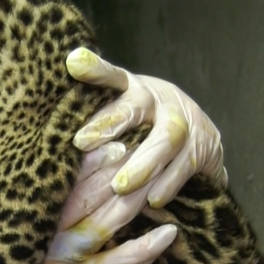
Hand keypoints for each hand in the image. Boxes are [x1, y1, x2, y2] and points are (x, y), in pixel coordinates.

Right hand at [0, 144, 176, 263]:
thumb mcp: (31, 233)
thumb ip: (50, 204)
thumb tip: (82, 166)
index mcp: (35, 213)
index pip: (66, 176)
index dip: (91, 155)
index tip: (116, 135)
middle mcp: (49, 230)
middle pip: (90, 192)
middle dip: (120, 169)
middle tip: (147, 146)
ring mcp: (66, 256)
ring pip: (107, 219)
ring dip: (138, 198)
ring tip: (164, 177)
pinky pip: (118, 262)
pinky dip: (144, 248)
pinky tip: (170, 234)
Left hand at [67, 48, 227, 206]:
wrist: (200, 138)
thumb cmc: (145, 129)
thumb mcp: (123, 116)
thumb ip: (97, 120)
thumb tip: (59, 143)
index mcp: (133, 89)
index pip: (112, 75)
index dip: (94, 69)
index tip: (73, 63)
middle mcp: (158, 100)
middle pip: (135, 107)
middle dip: (109, 122)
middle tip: (81, 141)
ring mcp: (184, 122)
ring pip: (165, 140)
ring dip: (142, 164)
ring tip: (120, 185)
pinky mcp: (204, 148)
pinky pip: (185, 166)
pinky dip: (168, 184)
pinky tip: (153, 200)